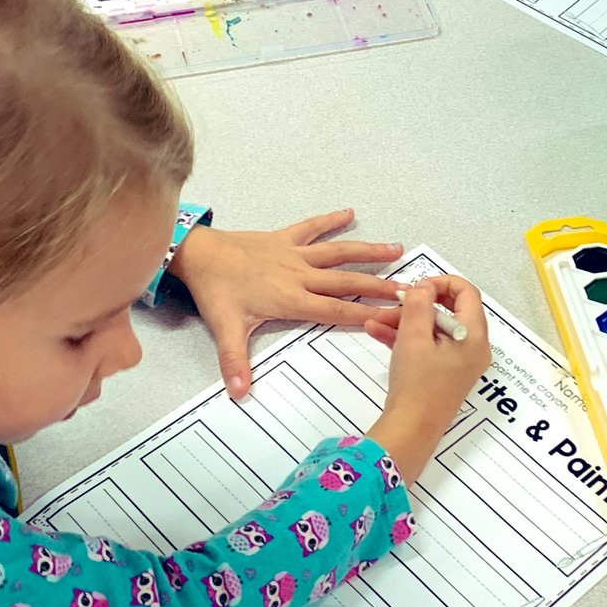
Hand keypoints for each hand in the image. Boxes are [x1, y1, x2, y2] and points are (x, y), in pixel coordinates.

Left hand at [167, 210, 401, 397]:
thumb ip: (235, 362)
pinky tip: (350, 213)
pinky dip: (330, 219)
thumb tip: (239, 394)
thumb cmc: (215, 292)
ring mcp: (294, 255)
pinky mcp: (283, 239)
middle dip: (379, 285)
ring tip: (396, 249)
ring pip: (338, 252)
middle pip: (347, 281)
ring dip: (367, 251)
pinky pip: (311, 227)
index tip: (394, 316)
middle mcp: (300, 275)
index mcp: (293, 299)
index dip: (367, 313)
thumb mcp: (226, 329)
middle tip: (408, 288)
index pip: (337, 311)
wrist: (198, 254)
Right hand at [364, 277, 490, 484]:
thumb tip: (424, 287)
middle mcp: (473, 347)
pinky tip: (377, 331)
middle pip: (450, 309)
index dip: (440, 282)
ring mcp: (460, 361)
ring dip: (407, 320)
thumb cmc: (417, 385)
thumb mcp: (414, 337)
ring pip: (434, 328)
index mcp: (474, 336)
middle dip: (419, 303)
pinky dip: (407, 337)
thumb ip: (419, 305)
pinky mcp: (445, 373)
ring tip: (377, 319)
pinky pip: (429, 346)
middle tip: (397, 301)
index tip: (416, 287)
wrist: (411, 429)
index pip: (466, 292)